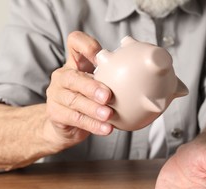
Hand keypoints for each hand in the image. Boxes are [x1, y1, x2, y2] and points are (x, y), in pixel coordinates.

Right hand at [45, 31, 113, 148]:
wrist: (65, 125)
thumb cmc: (88, 100)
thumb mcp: (100, 84)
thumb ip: (116, 78)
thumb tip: (150, 76)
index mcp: (75, 64)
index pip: (75, 43)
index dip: (85, 45)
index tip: (99, 56)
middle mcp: (63, 76)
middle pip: (72, 77)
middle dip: (91, 87)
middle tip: (108, 96)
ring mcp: (56, 95)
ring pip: (74, 100)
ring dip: (93, 109)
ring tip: (109, 114)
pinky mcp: (55, 113)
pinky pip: (75, 119)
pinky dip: (93, 125)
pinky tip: (106, 128)